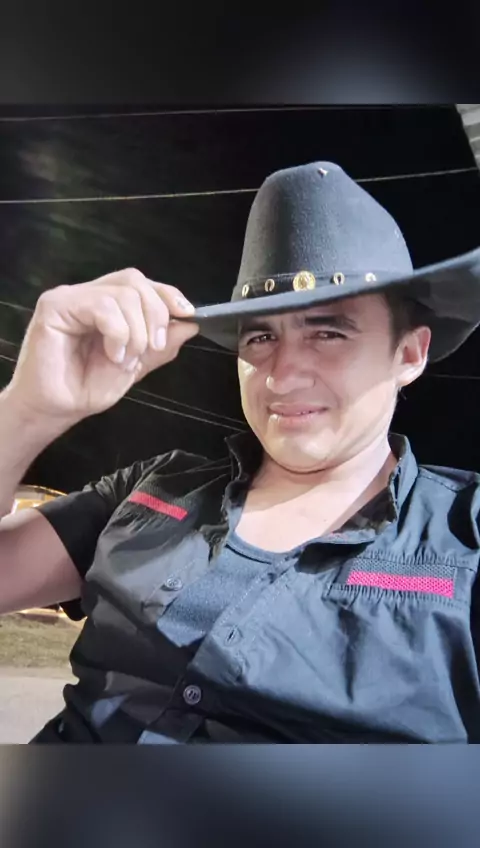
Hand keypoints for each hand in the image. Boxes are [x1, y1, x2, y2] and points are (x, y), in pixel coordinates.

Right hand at [6, 268, 198, 426]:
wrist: (58, 409)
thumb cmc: (87, 387)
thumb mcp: (136, 366)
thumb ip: (161, 346)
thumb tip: (191, 325)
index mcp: (108, 305)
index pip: (142, 284)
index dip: (168, 295)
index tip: (187, 315)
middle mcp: (89, 295)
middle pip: (136, 282)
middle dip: (156, 315)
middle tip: (154, 347)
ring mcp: (72, 297)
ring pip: (123, 293)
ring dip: (136, 331)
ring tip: (125, 359)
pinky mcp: (56, 305)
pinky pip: (102, 306)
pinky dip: (118, 332)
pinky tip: (112, 354)